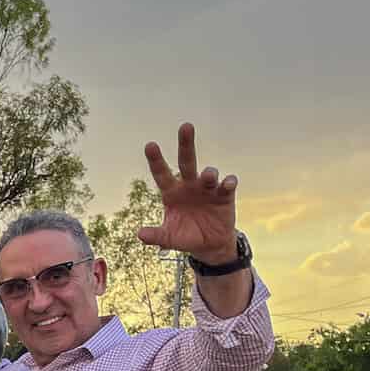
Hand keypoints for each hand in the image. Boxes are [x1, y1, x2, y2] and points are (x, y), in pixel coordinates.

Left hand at [138, 123, 238, 264]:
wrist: (209, 244)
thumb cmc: (185, 236)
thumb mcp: (169, 238)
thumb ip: (156, 236)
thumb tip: (140, 235)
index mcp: (171, 192)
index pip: (161, 174)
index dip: (156, 160)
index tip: (150, 145)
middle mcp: (189, 185)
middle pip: (186, 161)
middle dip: (186, 144)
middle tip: (186, 126)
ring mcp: (207, 189)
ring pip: (208, 174)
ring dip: (209, 174)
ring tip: (209, 175)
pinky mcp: (224, 196)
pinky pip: (227, 185)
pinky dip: (229, 183)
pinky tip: (228, 183)